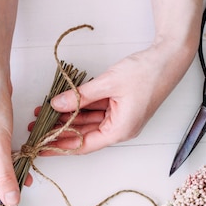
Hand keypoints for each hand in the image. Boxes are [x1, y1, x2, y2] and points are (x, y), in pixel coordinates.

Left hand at [38, 41, 196, 153]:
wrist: (169, 58)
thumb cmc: (147, 73)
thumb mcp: (109, 83)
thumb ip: (81, 96)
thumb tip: (57, 104)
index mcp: (120, 130)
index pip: (84, 145)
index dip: (60, 146)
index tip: (42, 147)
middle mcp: (119, 128)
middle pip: (83, 135)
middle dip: (59, 131)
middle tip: (37, 128)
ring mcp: (120, 118)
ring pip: (87, 122)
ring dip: (67, 118)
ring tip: (44, 114)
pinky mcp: (119, 106)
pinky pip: (94, 111)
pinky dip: (79, 108)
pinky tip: (61, 104)